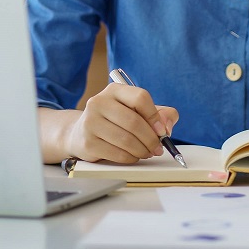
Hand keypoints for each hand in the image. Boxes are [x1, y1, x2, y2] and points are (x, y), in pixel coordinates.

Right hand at [63, 82, 178, 163]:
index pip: (140, 98)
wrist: (82, 132)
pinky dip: (131, 158)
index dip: (155, 116)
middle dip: (151, 139)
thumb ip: (161, 114)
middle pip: (134, 122)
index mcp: (114, 90)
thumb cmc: (116, 121)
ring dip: (142, 151)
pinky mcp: (88, 142)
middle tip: (158, 148)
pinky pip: (117, 154)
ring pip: (126, 140)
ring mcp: (90, 122)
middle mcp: (99, 102)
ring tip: (147, 153)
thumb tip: (167, 126)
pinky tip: (133, 156)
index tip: (162, 131)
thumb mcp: (138, 111)